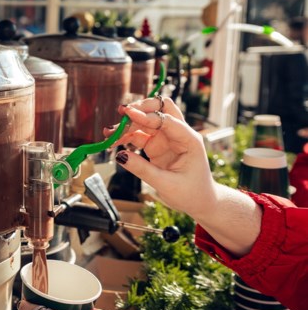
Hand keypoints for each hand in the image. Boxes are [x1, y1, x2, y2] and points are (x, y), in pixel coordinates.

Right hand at [104, 96, 261, 256]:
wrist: (200, 202)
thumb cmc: (192, 193)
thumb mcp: (167, 184)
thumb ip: (143, 169)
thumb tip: (120, 156)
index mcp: (189, 140)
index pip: (167, 119)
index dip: (147, 116)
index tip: (128, 114)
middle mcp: (178, 134)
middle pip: (160, 109)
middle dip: (141, 108)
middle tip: (122, 114)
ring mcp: (167, 138)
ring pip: (146, 121)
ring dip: (129, 124)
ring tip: (110, 133)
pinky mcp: (157, 145)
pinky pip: (140, 135)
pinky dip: (127, 136)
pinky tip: (114, 141)